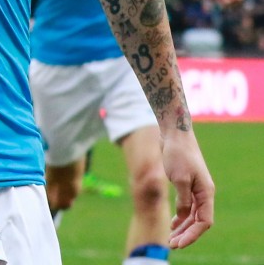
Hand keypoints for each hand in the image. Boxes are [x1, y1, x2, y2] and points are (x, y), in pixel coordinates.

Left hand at [162, 128, 214, 247]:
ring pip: (192, 215)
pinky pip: (187, 206)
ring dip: (183, 227)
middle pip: (198, 221)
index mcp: (206, 192)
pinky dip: (181, 216)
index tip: (179, 242)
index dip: (193, 234)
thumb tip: (183, 217)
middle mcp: (203, 192)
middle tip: (172, 244)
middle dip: (186, 234)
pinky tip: (173, 223)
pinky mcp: (186, 183)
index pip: (204, 221)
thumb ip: (183, 200)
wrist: (174, 133)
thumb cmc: (178, 153)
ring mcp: (195, 188)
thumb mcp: (179, 179)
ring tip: (171, 238)